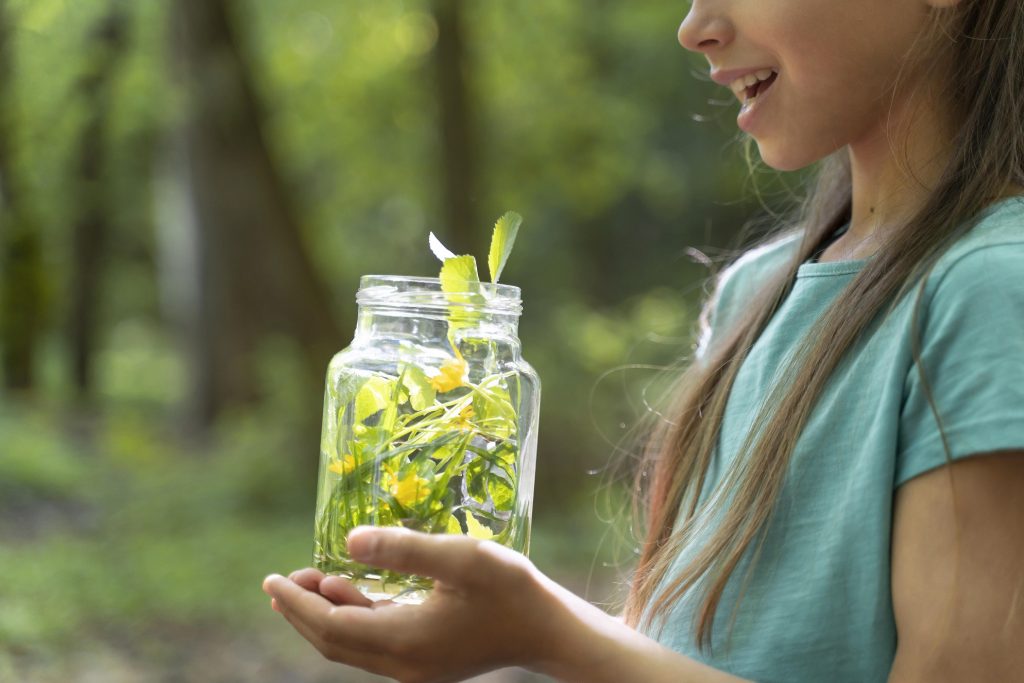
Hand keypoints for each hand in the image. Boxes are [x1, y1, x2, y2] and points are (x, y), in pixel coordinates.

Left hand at [262, 526, 570, 682]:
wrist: (548, 630)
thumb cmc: (511, 588)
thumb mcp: (461, 557)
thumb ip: (404, 549)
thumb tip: (348, 541)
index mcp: (405, 641)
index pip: (331, 625)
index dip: (297, 603)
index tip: (270, 579)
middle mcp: (403, 664)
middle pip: (334, 642)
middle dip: (302, 612)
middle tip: (279, 581)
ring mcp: (415, 669)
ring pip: (352, 645)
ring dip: (326, 615)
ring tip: (307, 583)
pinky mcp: (426, 663)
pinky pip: (374, 645)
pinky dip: (353, 619)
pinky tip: (349, 594)